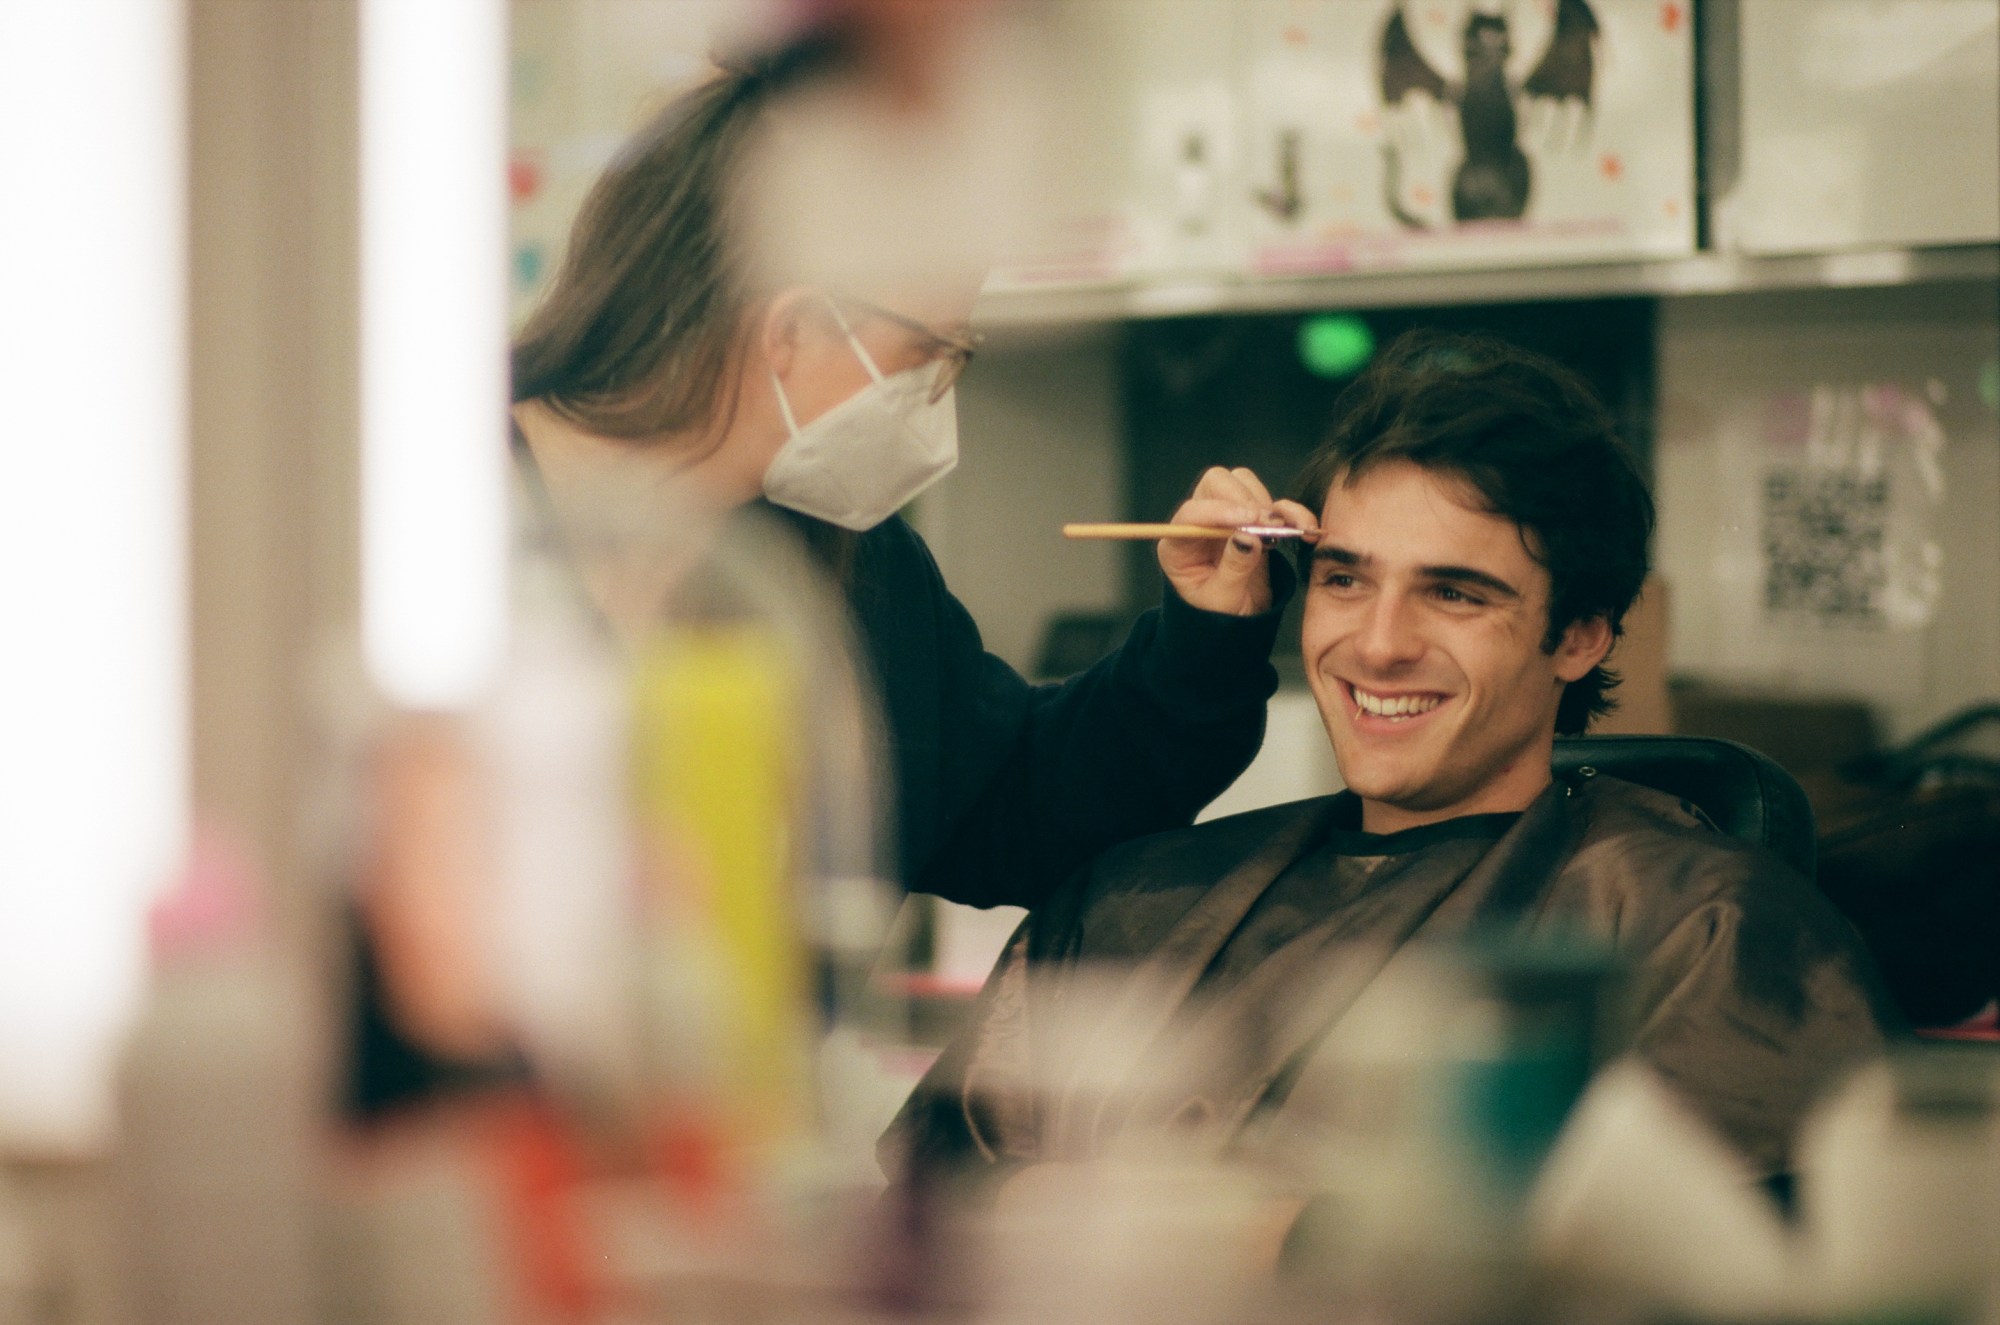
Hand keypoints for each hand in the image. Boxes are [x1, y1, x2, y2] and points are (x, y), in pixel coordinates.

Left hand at [1157, 466, 1319, 616]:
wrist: (1238, 626)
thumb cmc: (1219, 617)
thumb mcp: (1222, 601)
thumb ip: (1234, 569)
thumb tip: (1248, 537)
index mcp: (1180, 545)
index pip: (1191, 513)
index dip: (1219, 511)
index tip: (1249, 520)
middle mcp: (1201, 524)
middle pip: (1216, 483)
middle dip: (1244, 499)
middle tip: (1268, 525)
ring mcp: (1227, 519)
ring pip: (1243, 483)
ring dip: (1267, 503)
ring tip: (1283, 531)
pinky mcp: (1254, 522)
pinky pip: (1272, 502)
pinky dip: (1291, 510)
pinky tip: (1304, 528)